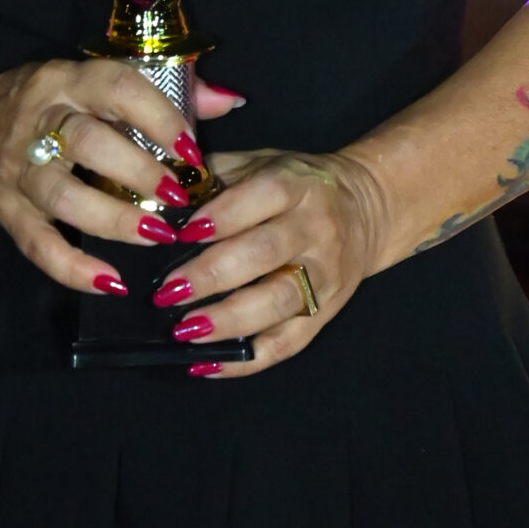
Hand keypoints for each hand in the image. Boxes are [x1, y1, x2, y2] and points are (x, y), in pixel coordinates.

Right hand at [0, 60, 242, 294]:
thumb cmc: (48, 104)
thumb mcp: (94, 81)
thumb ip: (165, 90)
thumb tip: (229, 101)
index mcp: (67, 81)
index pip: (116, 87)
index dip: (159, 117)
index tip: (193, 150)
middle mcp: (39, 121)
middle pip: (88, 143)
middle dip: (140, 172)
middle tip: (179, 197)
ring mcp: (18, 169)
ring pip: (64, 196)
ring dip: (113, 219)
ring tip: (156, 235)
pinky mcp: (7, 212)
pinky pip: (38, 245)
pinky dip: (73, 269)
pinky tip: (111, 282)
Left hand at [160, 147, 384, 375]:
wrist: (365, 209)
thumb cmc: (297, 185)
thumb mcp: (263, 162)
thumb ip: (216, 175)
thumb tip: (162, 199)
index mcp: (298, 185)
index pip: (263, 196)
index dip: (222, 215)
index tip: (182, 233)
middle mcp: (315, 229)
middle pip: (265, 254)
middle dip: (212, 276)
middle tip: (168, 292)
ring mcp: (325, 275)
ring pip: (279, 302)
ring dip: (229, 321)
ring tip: (186, 331)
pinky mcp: (326, 313)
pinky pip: (288, 343)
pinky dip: (247, 360)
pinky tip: (208, 364)